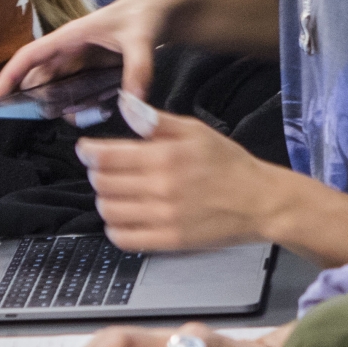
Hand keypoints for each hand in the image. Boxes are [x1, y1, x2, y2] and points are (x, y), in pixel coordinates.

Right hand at [0, 0, 182, 107]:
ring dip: (58, 106)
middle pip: (39, 79)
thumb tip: (133, 110)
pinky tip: (93, 113)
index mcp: (70, 37)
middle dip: (31, 101)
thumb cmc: (146, 15)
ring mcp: (82, 61)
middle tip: (32, 125)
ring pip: (56, 88)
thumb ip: (138, 72)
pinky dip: (79, 105)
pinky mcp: (95, 70)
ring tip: (74, 118)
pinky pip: (77, 91)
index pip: (29, 57)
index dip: (8, 78)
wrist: (165, 10)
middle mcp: (70, 50)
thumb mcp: (142, 40)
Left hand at [76, 97, 279, 251]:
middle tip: (107, 170)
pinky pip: (124, 239)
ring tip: (117, 193)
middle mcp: (161, 187)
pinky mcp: (170, 241)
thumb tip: (125, 105)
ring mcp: (164, 217)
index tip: (87, 150)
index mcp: (165, 156)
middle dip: (98, 174)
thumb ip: (156, 120)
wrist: (260, 202)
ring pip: (108, 211)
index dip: (88, 152)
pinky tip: (125, 218)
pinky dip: (116, 229)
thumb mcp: (195, 130)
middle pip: (102, 183)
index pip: (106, 156)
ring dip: (106, 200)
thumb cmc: (228, 164)